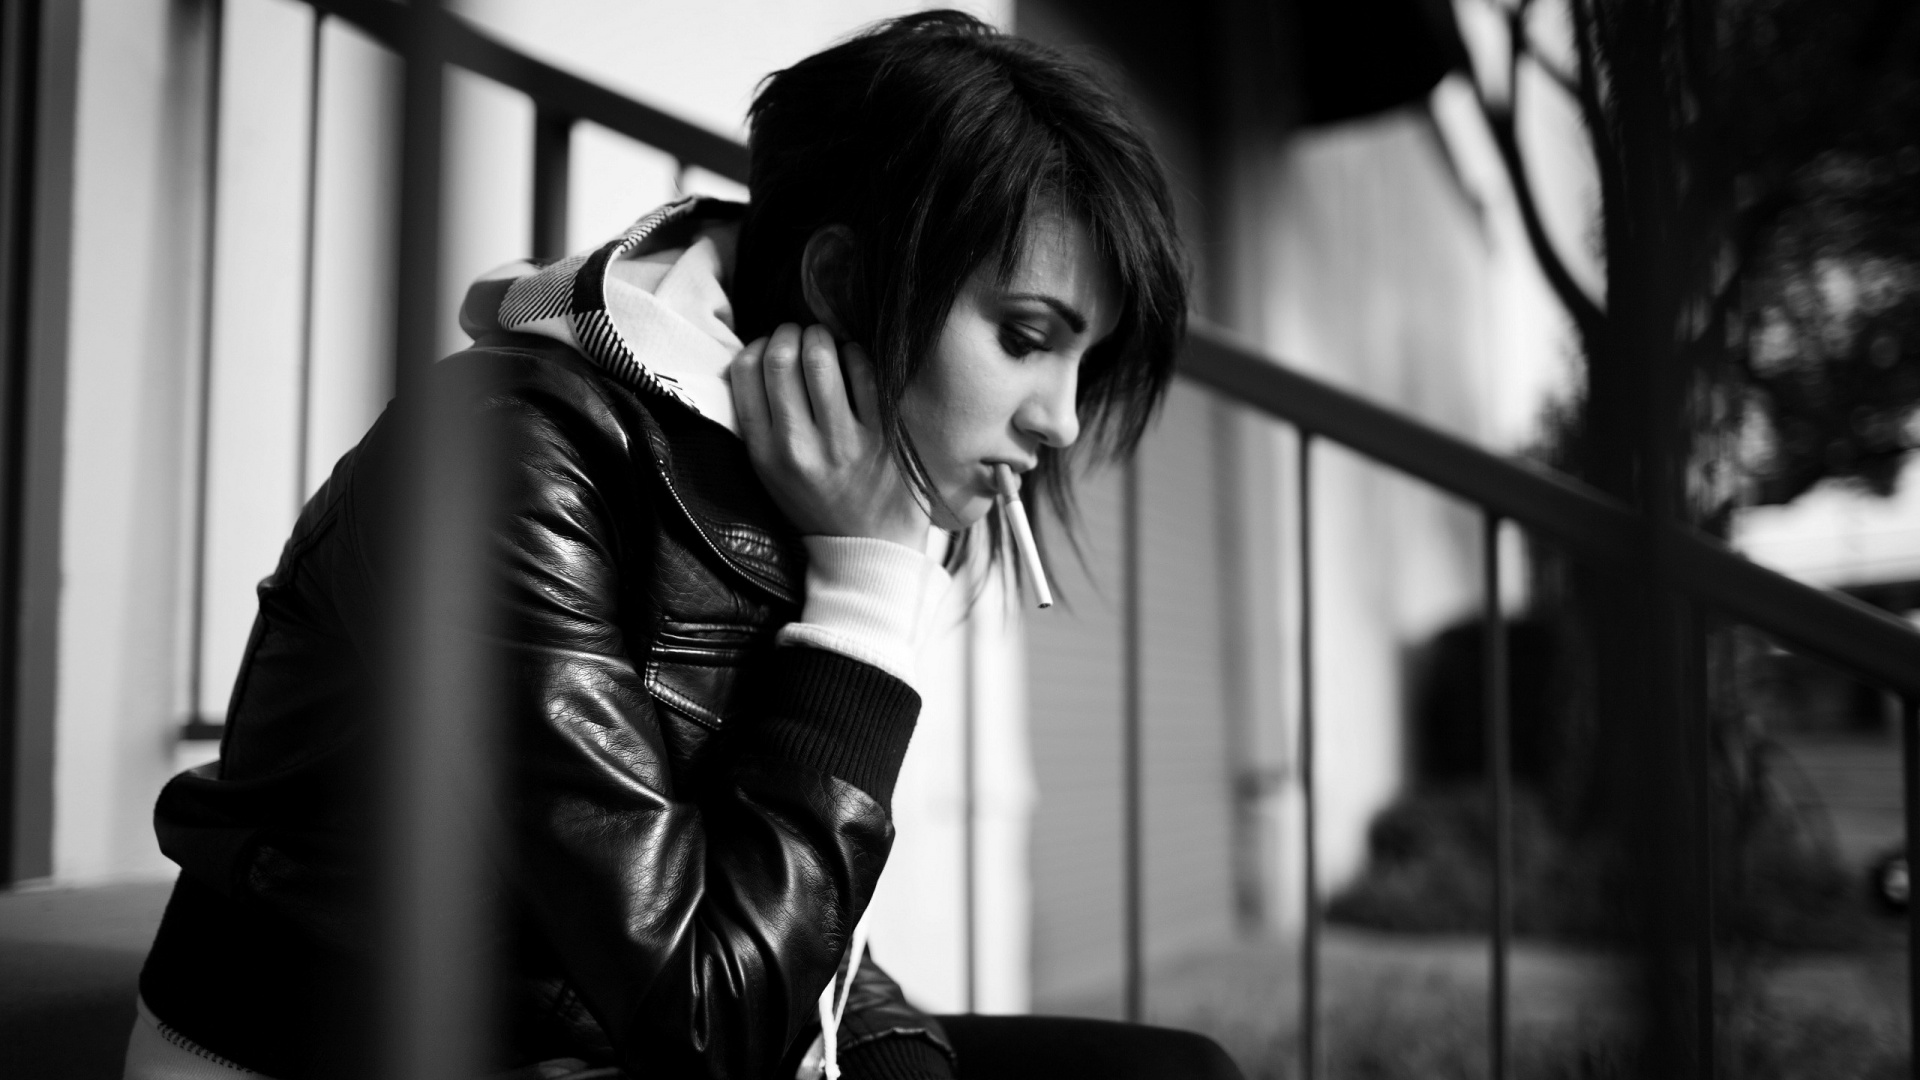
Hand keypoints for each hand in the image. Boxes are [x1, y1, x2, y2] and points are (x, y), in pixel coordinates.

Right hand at [730, 324, 929, 550]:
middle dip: (790, 332)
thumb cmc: (816, 503)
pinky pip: (865, 373)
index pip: (745, 373)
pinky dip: (856, 355)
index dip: (758, 345)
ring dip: (821, 337)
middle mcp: (799, 447)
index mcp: (765, 453)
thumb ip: (761, 422)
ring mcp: (843, 442)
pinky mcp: (883, 438)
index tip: (772, 345)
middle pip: (781, 359)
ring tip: (825, 341)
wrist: (867, 549)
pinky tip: (854, 360)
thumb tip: (762, 356)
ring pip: (822, 359)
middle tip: (799, 333)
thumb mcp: (771, 474)